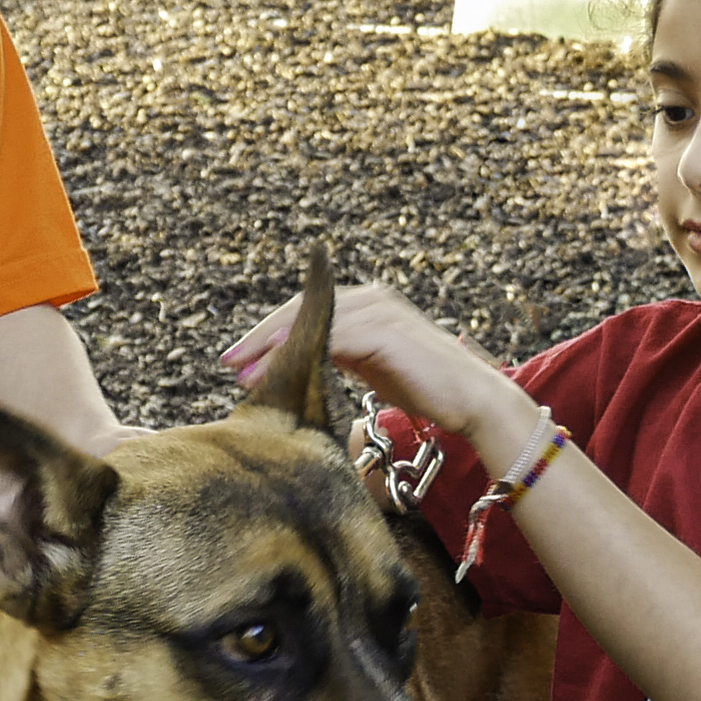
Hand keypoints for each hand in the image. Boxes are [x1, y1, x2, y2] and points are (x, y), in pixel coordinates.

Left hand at [223, 282, 534, 457]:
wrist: (472, 401)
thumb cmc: (425, 390)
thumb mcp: (371, 368)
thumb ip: (339, 357)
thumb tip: (297, 364)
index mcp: (366, 305)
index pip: (307, 313)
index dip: (270, 334)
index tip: (237, 359)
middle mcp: (371, 298)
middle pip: (302, 310)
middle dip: (262, 338)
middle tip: (228, 361)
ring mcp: (380, 310)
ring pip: (314, 321)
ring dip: (275, 346)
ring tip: (245, 371)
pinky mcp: (387, 329)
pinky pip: (334, 336)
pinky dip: (303, 350)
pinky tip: (280, 368)